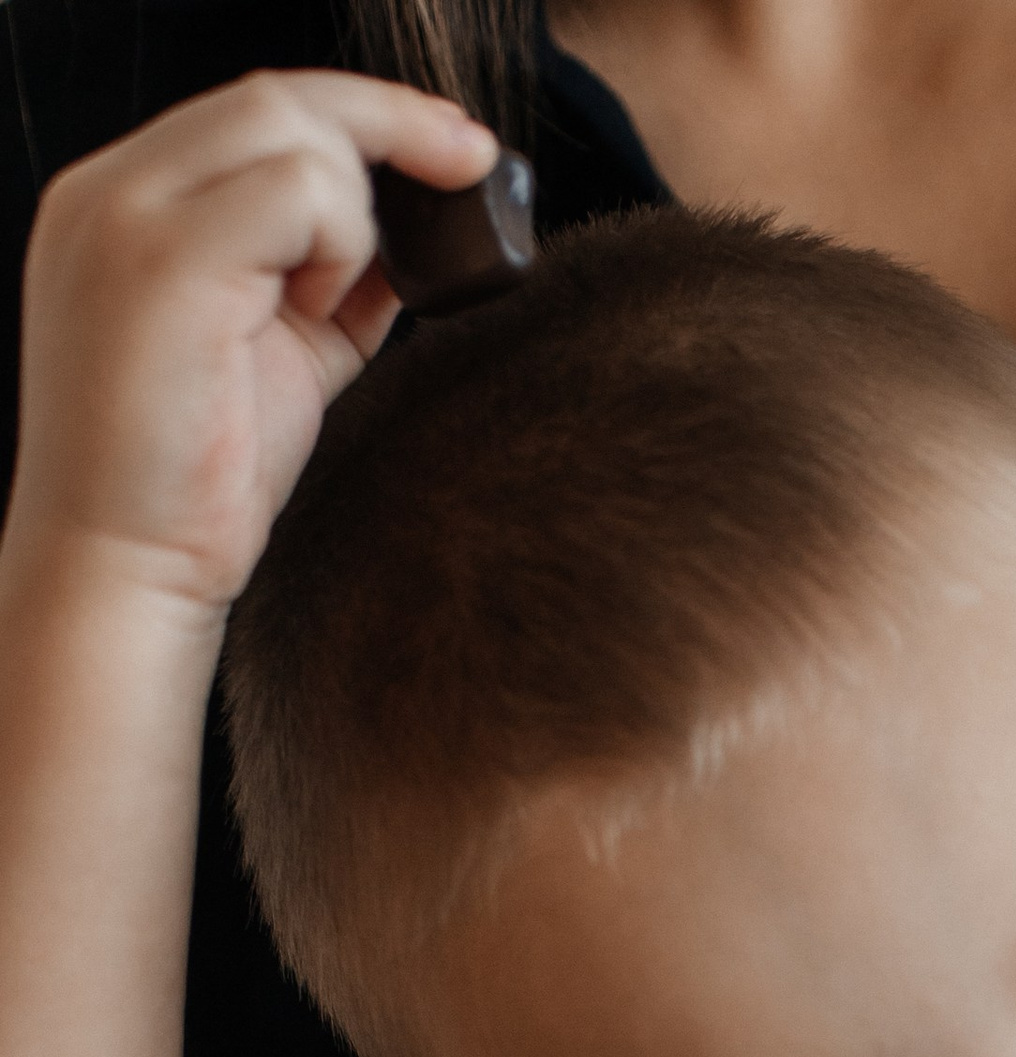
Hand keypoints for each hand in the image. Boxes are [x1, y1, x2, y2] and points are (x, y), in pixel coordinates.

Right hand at [10, 73, 494, 614]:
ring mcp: (127, 215)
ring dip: (354, 219)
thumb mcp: (280, 353)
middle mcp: (109, 190)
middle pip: (277, 99)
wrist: (128, 568)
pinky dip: (340, 244)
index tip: (454, 145)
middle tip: (475, 166)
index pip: (252, 111)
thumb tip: (414, 238)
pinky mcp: (163, 258)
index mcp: (125, 204)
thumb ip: (328, 282)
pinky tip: (316, 312)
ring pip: (294, 132)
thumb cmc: (199, 483)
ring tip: (324, 308)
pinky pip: (299, 191)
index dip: (363, 115)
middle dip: (394, 126)